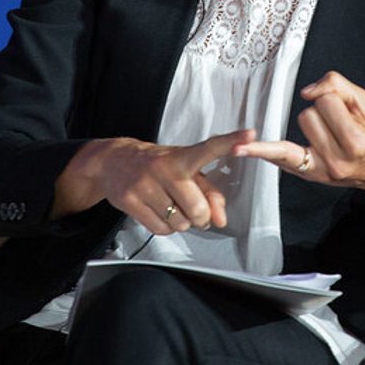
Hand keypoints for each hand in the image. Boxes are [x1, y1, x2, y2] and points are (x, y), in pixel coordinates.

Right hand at [53, 128, 255, 231]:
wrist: (114, 161)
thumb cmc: (159, 164)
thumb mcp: (185, 169)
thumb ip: (210, 193)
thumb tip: (221, 221)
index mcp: (182, 157)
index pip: (210, 148)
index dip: (231, 141)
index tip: (250, 134)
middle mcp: (164, 168)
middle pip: (197, 210)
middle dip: (199, 216)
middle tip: (192, 208)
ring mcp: (145, 185)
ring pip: (179, 224)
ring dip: (180, 222)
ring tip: (171, 206)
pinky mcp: (130, 201)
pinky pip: (160, 229)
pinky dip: (165, 228)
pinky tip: (159, 212)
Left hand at [234, 71, 364, 213]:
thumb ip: (336, 84)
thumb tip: (306, 91)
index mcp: (355, 142)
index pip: (326, 102)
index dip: (335, 99)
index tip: (347, 111)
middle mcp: (336, 161)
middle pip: (308, 115)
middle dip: (322, 111)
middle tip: (340, 124)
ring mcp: (319, 171)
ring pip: (299, 125)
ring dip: (313, 123)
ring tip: (332, 134)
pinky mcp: (307, 174)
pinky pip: (280, 157)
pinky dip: (260, 151)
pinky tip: (240, 149)